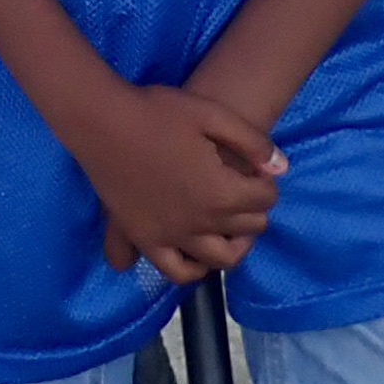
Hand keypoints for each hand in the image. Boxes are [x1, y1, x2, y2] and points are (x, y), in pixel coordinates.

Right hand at [63, 83, 284, 284]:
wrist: (101, 120)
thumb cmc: (157, 111)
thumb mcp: (212, 114)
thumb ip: (252, 142)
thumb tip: (281, 169)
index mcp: (222, 191)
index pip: (266, 198)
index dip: (266, 180)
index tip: (254, 167)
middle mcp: (202, 222)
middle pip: (250, 227)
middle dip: (254, 207)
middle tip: (242, 187)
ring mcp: (172, 236)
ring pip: (222, 258)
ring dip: (235, 242)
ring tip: (228, 222)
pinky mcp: (145, 240)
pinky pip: (177, 271)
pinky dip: (194, 269)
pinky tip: (197, 251)